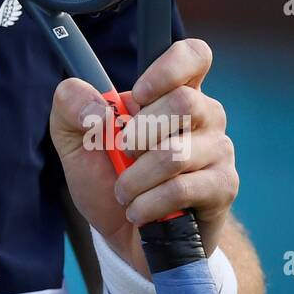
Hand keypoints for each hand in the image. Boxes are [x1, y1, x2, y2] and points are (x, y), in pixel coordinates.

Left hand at [49, 37, 238, 277]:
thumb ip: (70, 107)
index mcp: (173, 92)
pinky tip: (139, 211)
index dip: (169, 67)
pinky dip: (147, 203)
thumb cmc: (107, 180)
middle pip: (183, 102)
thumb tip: (94, 105)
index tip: (137, 94)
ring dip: (135, 178)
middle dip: (137, 135)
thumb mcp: (75, 141)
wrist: (126, 239)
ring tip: (125, 192)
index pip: (194, 55)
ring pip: (175, 152)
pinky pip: (181, 187)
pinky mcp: (223, 186)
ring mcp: (218, 150)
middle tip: (123, 154)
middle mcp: (205, 114)